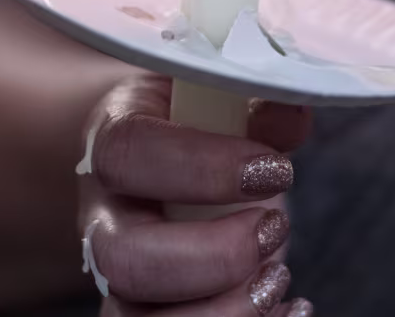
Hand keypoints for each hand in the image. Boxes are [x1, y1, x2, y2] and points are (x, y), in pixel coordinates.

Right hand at [79, 75, 313, 315]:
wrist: (153, 165)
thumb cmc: (187, 127)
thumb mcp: (213, 98)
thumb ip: (252, 104)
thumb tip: (291, 112)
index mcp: (113, 142)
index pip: (130, 154)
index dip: (202, 167)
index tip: (274, 169)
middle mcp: (103, 218)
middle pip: (122, 259)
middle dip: (214, 257)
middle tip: (275, 229)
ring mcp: (120, 278)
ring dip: (227, 311)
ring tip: (278, 276)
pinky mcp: (146, 314)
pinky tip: (288, 309)